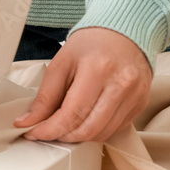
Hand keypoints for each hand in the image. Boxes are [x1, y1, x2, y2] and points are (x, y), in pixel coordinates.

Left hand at [14, 27, 151, 142]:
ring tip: (67, 124)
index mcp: (98, 69)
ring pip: (102, 134)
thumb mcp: (61, 63)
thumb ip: (45, 96)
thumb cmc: (92, 45)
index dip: (50, 130)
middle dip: (63, 136)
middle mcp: (121, 84)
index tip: (34, 133)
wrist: (124, 33)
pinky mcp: (141, 104)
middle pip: (88, 129)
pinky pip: (114, 129)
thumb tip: (29, 122)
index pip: (71, 115)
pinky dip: (96, 130)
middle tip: (50, 130)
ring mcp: (135, 96)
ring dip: (79, 136)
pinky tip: (87, 117)